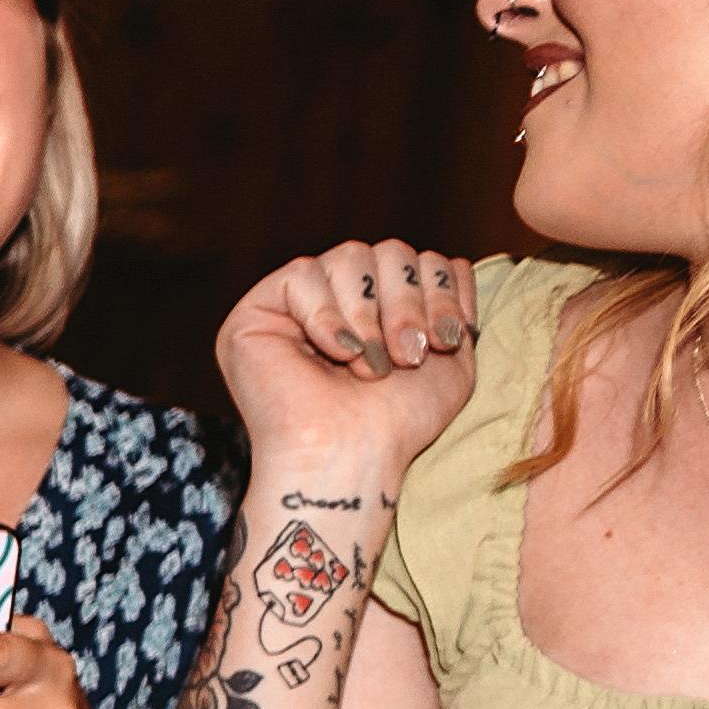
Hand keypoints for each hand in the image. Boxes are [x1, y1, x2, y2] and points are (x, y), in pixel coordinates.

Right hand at [212, 237, 481, 495]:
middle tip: (409, 356)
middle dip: (408, 302)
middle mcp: (335, 300)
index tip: (447, 342)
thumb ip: (454, 303)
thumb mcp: (450, 354)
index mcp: (378, 307)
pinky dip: (327, 315)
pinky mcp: (254, 315)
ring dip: (370, 313)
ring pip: (349, 256)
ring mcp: (293, 306)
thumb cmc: (398, 421)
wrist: (353, 458)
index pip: (417, 258)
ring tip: (372, 364)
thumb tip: (449, 261)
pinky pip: (302, 275)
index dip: (439, 290)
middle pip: (387, 250)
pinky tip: (337, 354)